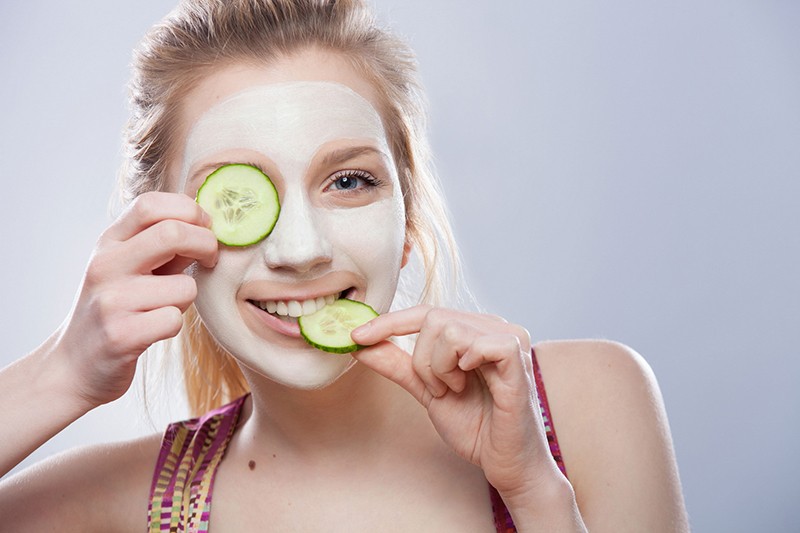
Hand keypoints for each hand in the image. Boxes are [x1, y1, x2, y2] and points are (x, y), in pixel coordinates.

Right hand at [52, 191, 217, 408]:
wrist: (74, 365)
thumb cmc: (115, 311)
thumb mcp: (130, 268)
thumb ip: (165, 247)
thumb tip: (207, 225)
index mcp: (109, 243)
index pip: (150, 204)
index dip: (189, 210)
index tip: (205, 227)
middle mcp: (105, 265)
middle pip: (172, 233)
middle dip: (206, 244)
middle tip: (209, 259)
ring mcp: (110, 300)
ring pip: (184, 286)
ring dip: (186, 299)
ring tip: (162, 308)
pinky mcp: (120, 335)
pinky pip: (173, 320)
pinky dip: (173, 326)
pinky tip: (152, 330)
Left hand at [351, 306, 562, 497]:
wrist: (504, 462)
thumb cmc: (475, 426)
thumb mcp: (427, 391)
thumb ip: (398, 365)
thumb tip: (360, 343)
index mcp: (473, 330)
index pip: (425, 312)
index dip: (388, 322)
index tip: (355, 336)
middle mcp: (493, 326)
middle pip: (433, 317)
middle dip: (422, 360)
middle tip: (438, 389)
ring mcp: (508, 338)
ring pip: (449, 329)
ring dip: (441, 368)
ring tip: (457, 391)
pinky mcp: (517, 355)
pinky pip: (477, 343)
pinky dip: (463, 367)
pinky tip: (471, 387)